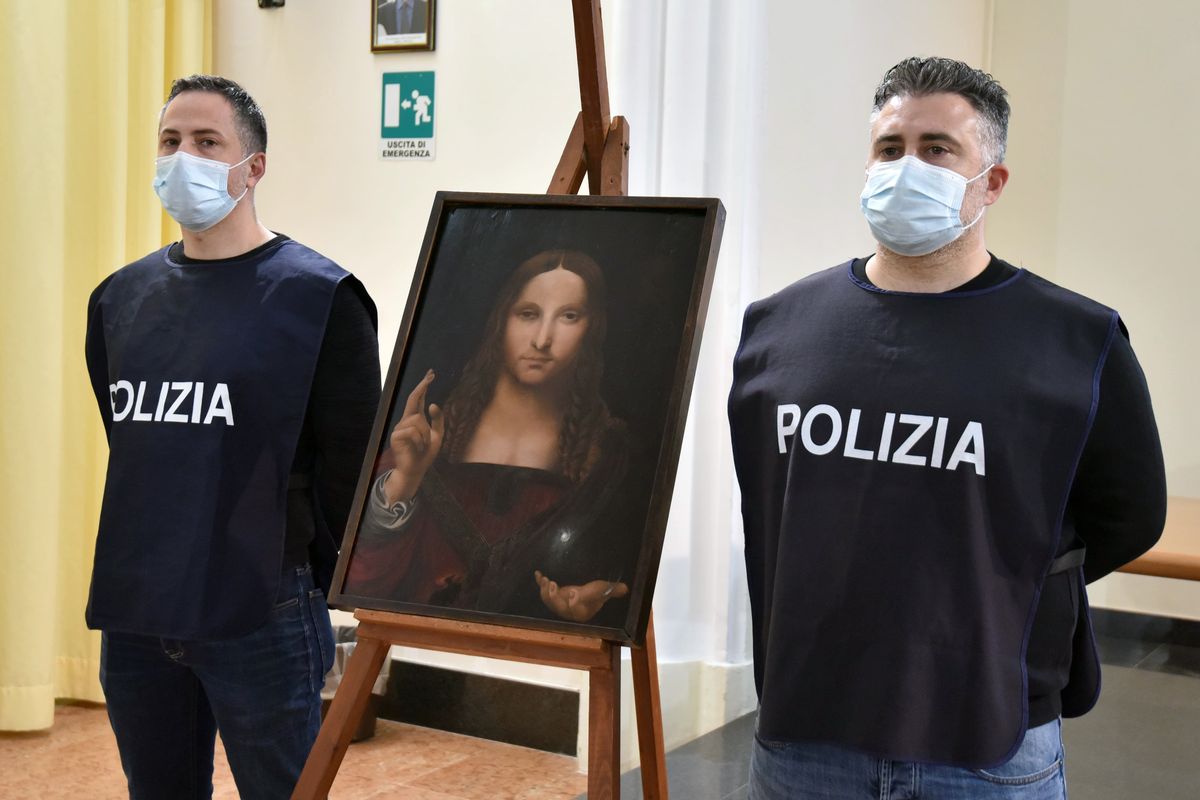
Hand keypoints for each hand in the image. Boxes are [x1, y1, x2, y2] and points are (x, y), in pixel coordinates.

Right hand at [382, 370, 444, 504]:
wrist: (416, 470)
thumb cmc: (425, 454)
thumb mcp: (437, 436)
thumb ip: (438, 421)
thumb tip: (432, 403)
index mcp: (416, 420)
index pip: (419, 399)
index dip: (424, 386)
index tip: (431, 374)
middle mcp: (406, 421)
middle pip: (413, 399)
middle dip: (422, 386)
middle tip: (431, 376)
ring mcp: (399, 428)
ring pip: (418, 420)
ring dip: (426, 434)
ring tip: (423, 445)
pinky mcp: (396, 436)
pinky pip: (413, 431)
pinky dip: (420, 440)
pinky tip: (418, 448)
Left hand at [534, 570, 628, 621]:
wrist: (586, 594)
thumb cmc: (597, 593)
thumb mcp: (604, 590)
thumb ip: (613, 589)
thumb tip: (625, 588)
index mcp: (582, 612)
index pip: (577, 610)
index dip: (574, 603)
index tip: (573, 593)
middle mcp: (568, 611)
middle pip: (559, 608)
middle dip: (553, 597)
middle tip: (553, 585)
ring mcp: (559, 604)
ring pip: (549, 601)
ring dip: (545, 591)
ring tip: (546, 579)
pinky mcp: (553, 596)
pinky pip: (544, 592)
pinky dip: (540, 583)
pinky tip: (538, 574)